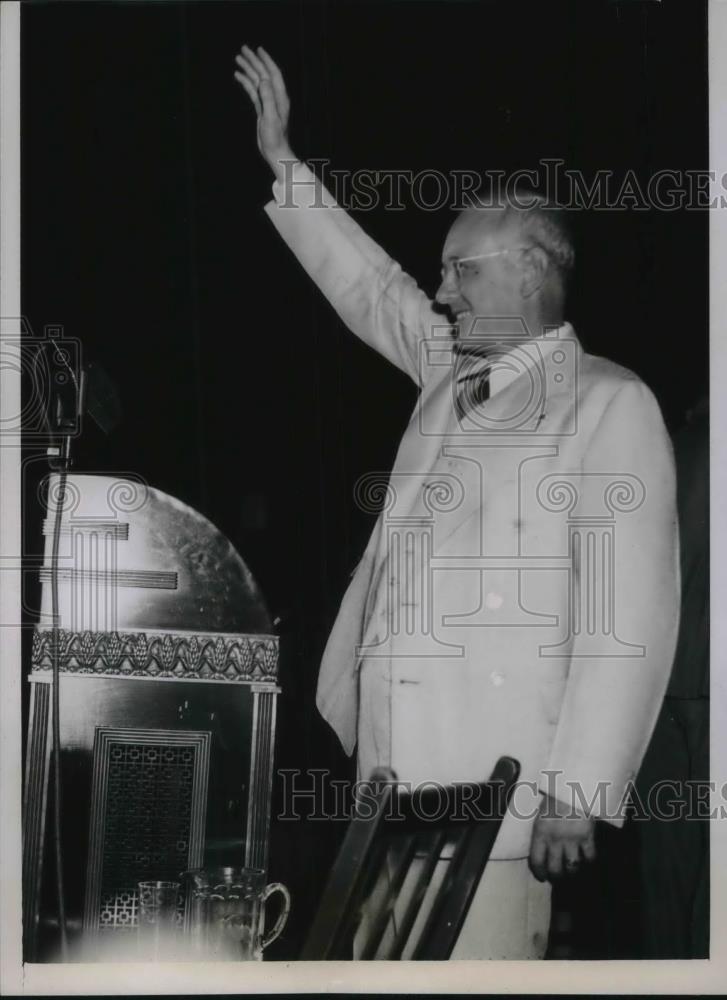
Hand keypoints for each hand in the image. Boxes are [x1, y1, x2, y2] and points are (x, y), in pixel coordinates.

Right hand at [234, 45, 293, 181]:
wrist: (275, 151)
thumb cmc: (275, 137)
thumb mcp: (271, 117)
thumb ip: (268, 98)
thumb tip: (263, 79)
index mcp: (280, 97)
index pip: (273, 74)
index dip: (266, 60)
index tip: (258, 50)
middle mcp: (275, 97)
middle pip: (263, 74)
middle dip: (254, 61)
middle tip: (243, 50)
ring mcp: (268, 102)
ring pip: (257, 81)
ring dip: (248, 70)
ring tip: (238, 59)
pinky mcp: (262, 109)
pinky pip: (253, 91)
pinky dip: (246, 83)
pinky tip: (239, 76)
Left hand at [528, 793, 595, 881]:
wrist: (574, 783)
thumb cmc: (556, 795)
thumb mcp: (542, 812)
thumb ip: (542, 830)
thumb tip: (542, 846)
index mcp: (539, 831)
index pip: (536, 861)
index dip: (539, 872)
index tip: (542, 876)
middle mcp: (554, 839)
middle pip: (555, 869)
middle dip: (557, 877)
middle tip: (559, 877)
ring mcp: (572, 839)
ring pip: (573, 867)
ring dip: (573, 872)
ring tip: (573, 870)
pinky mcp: (587, 836)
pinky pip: (590, 857)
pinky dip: (590, 860)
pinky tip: (588, 859)